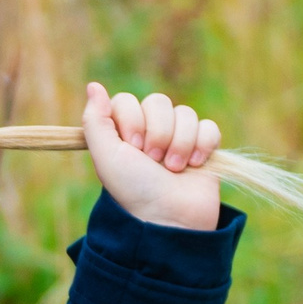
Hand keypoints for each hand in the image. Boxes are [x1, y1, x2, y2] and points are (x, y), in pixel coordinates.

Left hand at [81, 82, 221, 230]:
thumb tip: (94, 85)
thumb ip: (95, 120)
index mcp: (124, 132)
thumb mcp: (106, 156)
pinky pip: (209, 126)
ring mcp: (179, 139)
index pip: (127, 100)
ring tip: (174, 169)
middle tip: (153, 161)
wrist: (170, 218)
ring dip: (180, 143)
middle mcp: (150, 132)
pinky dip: (203, 144)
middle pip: (159, 102)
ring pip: (186, 113)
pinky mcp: (204, 148)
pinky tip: (196, 165)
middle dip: (158, 132)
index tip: (133, 148)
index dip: (132, 120)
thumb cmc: (134, 189)